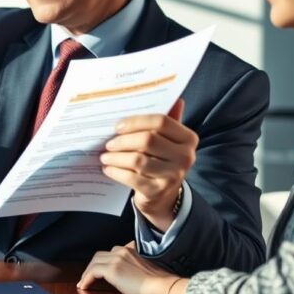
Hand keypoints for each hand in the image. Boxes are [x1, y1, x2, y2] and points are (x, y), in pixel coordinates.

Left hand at [78, 242, 181, 293]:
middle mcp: (122, 251)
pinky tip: (84, 286)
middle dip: (93, 265)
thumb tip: (129, 274)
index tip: (101, 269)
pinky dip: (86, 278)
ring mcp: (116, 259)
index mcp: (131, 249)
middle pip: (100, 255)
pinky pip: (92, 272)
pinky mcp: (112, 270)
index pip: (112, 251)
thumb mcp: (146, 267)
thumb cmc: (158, 282)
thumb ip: (136, 264)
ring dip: (87, 272)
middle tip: (89, 276)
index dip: (105, 261)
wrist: (161, 286)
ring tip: (84, 282)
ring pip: (94, 262)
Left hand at [100, 99, 196, 229]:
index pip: (161, 121)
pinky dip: (116, 172)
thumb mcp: (167, 140)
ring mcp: (173, 175)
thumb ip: (168, 120)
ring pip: (137, 160)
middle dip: (123, 140)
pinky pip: (131, 178)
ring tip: (105, 156)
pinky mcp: (158, 191)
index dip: (136, 122)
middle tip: (108, 143)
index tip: (118, 126)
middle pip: (147, 140)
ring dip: (116, 157)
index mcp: (188, 138)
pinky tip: (108, 169)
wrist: (164, 195)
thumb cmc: (161, 159)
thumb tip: (176, 97)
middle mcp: (185, 157)